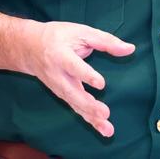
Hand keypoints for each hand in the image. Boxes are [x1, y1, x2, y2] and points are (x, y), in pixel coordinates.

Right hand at [24, 21, 134, 136]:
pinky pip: (75, 108)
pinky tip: (101, 128)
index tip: (101, 84)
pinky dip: (88, 119)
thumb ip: (105, 41)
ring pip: (74, 104)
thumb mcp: (81, 31)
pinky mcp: (62, 95)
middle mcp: (57, 74)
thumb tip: (130, 49)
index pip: (73, 66)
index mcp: (60, 55)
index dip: (86, 75)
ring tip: (107, 128)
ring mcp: (58, 87)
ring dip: (90, 118)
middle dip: (88, 105)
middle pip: (72, 92)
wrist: (30, 48)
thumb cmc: (58, 36)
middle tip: (105, 113)